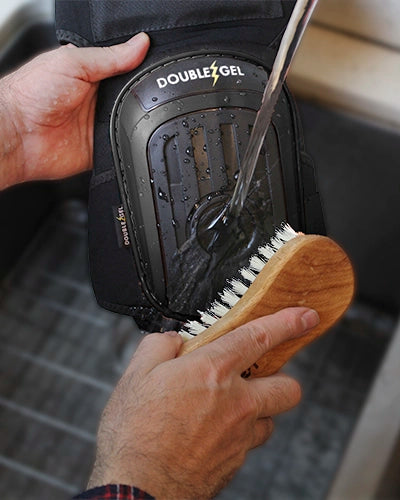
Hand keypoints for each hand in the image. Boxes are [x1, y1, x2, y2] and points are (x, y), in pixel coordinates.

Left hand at [0, 32, 149, 187]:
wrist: (19, 134)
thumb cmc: (32, 94)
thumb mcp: (73, 62)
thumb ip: (109, 57)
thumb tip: (140, 44)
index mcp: (92, 74)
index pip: (125, 69)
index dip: (139, 68)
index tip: (153, 69)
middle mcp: (97, 99)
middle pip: (132, 96)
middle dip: (137, 96)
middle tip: (134, 94)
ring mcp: (99, 123)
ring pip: (131, 121)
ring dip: (133, 119)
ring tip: (122, 113)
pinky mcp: (100, 146)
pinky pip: (122, 145)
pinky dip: (127, 142)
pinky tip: (122, 134)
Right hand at [88, 307, 319, 498]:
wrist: (138, 489)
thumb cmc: (135, 433)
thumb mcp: (136, 374)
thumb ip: (160, 345)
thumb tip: (173, 340)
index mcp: (213, 371)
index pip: (260, 337)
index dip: (288, 323)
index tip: (305, 317)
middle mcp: (236, 403)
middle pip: (287, 387)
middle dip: (281, 377)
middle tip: (257, 375)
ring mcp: (239, 436)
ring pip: (270, 418)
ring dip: (257, 409)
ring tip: (227, 406)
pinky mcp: (235, 463)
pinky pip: (249, 442)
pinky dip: (238, 433)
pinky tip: (210, 432)